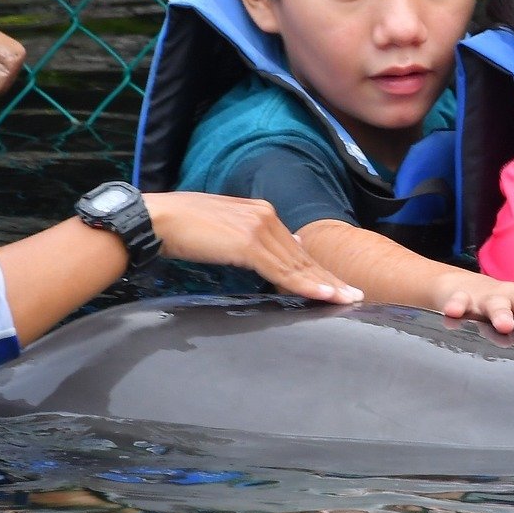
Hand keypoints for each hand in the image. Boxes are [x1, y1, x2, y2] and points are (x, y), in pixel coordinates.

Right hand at [144, 192, 361, 303]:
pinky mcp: (249, 243)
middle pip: (303, 257)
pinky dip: (305, 285)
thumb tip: (268, 261)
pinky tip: (323, 295)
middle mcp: (265, 216)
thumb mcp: (223, 234)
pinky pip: (283, 270)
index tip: (336, 284)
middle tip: (356, 295)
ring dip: (326, 284)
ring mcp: (259, 228)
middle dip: (330, 278)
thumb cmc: (182, 229)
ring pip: (298, 265)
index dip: (317, 268)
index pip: (296, 248)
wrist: (157, 219)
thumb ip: (248, 243)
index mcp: (261, 213)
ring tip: (348, 299)